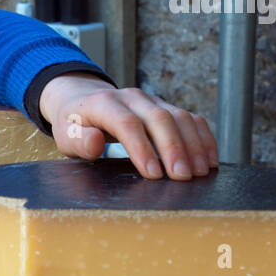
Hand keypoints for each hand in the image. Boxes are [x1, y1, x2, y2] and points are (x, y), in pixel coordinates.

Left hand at [38, 74, 217, 179]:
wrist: (82, 98)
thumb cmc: (74, 122)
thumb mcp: (65, 134)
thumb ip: (79, 140)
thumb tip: (96, 142)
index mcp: (104, 103)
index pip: (127, 124)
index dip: (142, 149)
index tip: (153, 175)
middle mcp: (132, 98)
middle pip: (159, 119)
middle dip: (173, 149)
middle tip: (182, 177)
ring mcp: (152, 100)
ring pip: (180, 117)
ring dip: (193, 145)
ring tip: (200, 173)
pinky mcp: (166, 107)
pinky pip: (191, 119)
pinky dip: (203, 139)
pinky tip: (209, 161)